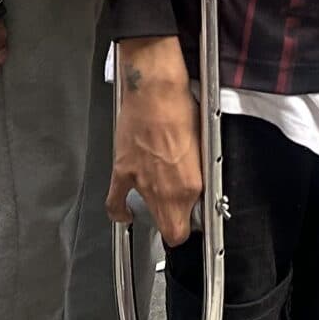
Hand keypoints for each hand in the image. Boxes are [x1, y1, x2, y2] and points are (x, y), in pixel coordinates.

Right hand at [110, 35, 201, 244]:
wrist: (155, 90)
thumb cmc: (180, 108)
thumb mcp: (203, 144)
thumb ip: (198, 173)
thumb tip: (198, 185)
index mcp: (191, 184)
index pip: (189, 225)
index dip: (191, 224)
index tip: (192, 217)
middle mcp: (167, 189)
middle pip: (170, 229)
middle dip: (175, 225)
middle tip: (178, 214)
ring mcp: (143, 183)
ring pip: (149, 215)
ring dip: (154, 212)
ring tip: (158, 203)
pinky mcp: (122, 171)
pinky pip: (115, 202)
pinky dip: (119, 211)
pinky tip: (124, 214)